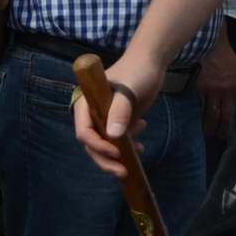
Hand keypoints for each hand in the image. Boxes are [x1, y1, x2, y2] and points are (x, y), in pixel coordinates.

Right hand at [73, 55, 165, 178]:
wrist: (151, 63)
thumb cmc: (136, 72)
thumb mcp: (129, 91)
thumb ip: (120, 111)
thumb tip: (113, 136)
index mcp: (85, 104)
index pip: (84, 132)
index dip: (97, 146)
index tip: (116, 152)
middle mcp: (91, 114)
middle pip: (92, 144)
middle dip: (106, 160)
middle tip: (123, 172)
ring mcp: (104, 119)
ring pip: (105, 146)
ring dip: (119, 155)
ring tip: (139, 148)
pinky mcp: (117, 122)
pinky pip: (118, 142)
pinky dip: (128, 148)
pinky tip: (141, 147)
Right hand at [196, 36, 235, 138]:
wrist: (212, 44)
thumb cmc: (226, 58)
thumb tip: (233, 104)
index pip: (234, 112)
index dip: (230, 124)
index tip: (228, 134)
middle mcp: (227, 91)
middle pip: (224, 117)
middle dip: (221, 130)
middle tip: (217, 139)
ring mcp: (212, 90)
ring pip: (210, 114)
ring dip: (208, 126)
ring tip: (207, 134)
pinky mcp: (199, 87)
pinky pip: (199, 104)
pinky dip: (197, 113)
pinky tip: (195, 120)